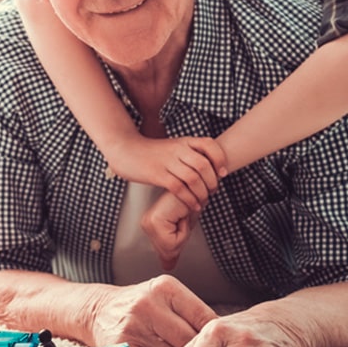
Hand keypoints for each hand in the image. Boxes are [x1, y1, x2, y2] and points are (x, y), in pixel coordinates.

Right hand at [88, 275, 218, 346]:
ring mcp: (134, 326)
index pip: (203, 316)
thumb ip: (190, 311)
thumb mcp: (164, 294)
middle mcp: (148, 304)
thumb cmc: (140, 304)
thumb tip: (225, 336)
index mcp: (164, 287)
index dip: (216, 336)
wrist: (98, 310)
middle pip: (190, 339)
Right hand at [104, 136, 226, 212]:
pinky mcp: (157, 174)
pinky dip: (189, 199)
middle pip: (204, 165)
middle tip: (213, 191)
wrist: (125, 149)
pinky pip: (179, 188)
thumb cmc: (150, 152)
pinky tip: (192, 205)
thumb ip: (188, 153)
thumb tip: (209, 167)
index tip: (222, 173)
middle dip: (213, 182)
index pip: (209, 145)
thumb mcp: (172, 146)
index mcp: (183, 141)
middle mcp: (177, 149)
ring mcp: (167, 162)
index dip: (220, 159)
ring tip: (203, 200)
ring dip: (202, 193)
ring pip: (193, 178)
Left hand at [141, 191, 197, 271]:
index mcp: (150, 225)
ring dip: (185, 232)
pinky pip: (173, 241)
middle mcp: (146, 224)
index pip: (168, 251)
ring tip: (183, 215)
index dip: (182, 239)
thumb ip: (174, 248)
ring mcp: (150, 222)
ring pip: (171, 247)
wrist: (195, 185)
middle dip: (183, 236)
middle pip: (169, 250)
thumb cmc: (192, 202)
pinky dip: (184, 229)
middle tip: (183, 217)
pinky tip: (182, 213)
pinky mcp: (156, 220)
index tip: (183, 222)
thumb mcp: (184, 229)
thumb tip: (167, 267)